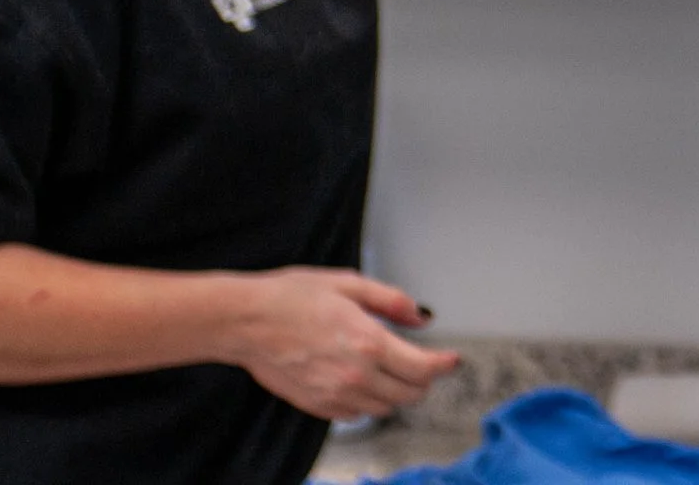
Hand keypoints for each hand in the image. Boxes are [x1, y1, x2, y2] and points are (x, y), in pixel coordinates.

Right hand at [221, 268, 459, 422]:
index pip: (423, 368)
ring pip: (384, 408)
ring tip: (392, 371)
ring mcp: (335, 395)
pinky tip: (361, 382)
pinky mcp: (317, 406)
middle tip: (423, 363)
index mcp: (369, 343)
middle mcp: (356, 375)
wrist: (246, 322)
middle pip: (409, 394)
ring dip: (396, 392)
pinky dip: (367, 403)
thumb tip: (421, 316)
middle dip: (423, 380)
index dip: (444, 365)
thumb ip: (392, 301)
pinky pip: (356, 415)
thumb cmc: (292, 297)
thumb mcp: (350, 283)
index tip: (452, 360)